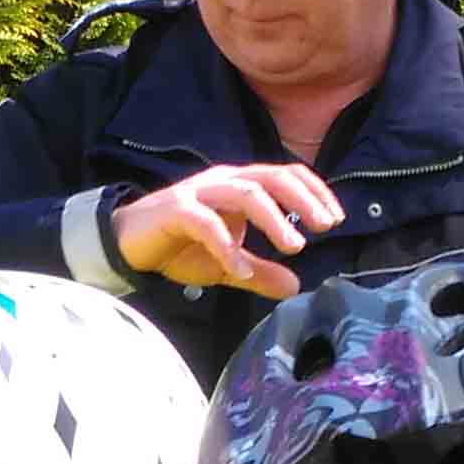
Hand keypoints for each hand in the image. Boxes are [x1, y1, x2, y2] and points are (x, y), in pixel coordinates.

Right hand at [113, 163, 343, 298]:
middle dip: (303, 200)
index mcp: (239, 185)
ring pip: (245, 193)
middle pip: (271, 178)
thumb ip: (260, 272)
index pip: (284, 176)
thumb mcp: (229, 264)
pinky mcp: (176, 210)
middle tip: (327, 226)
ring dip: (273, 218)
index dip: (314, 191)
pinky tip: (240, 269)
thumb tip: (296, 287)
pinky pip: (207, 223)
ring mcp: (199, 193)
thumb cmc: (180, 247)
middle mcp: (223, 181)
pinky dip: (227, 246)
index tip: (336, 217)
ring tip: (294, 246)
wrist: (127, 244)